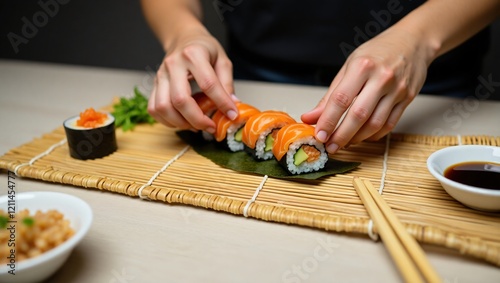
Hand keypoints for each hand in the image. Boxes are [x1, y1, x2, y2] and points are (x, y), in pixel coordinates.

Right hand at [148, 28, 237, 132]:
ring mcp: (161, 75)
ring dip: (180, 123)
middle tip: (211, 126)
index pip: (208, 84)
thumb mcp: (222, 59)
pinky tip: (181, 121)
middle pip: (180, 100)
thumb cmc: (203, 48)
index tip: (232, 114)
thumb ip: (227, 82)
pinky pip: (154, 109)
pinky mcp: (154, 85)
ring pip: (163, 107)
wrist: (183, 38)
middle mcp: (173, 65)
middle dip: (197, 119)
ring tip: (196, 125)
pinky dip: (166, 121)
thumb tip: (232, 105)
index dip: (221, 102)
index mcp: (193, 55)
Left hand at [301, 29, 428, 152]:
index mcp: (362, 66)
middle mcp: (382, 78)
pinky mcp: (408, 99)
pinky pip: (389, 124)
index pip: (341, 99)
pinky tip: (362, 136)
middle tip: (330, 147)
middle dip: (341, 135)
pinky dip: (373, 135)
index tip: (319, 135)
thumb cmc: (378, 52)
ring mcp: (397, 90)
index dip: (328, 120)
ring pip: (375, 124)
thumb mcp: (349, 66)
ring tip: (344, 143)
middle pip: (358, 115)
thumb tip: (311, 117)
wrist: (413, 41)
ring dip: (357, 138)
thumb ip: (330, 95)